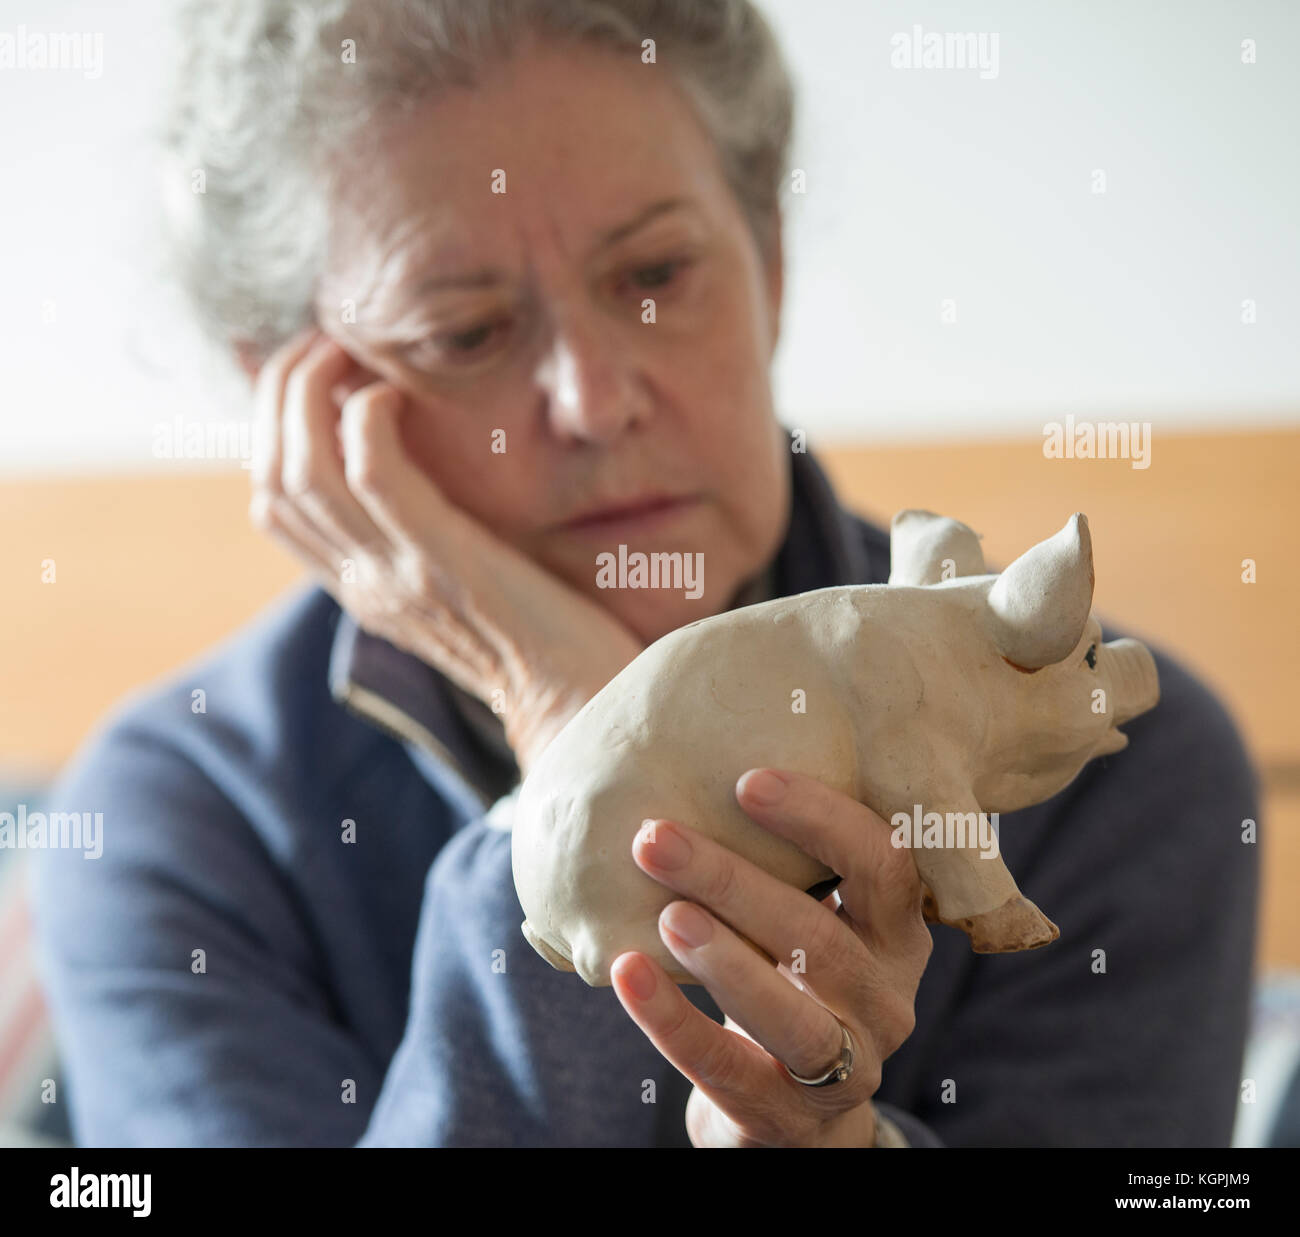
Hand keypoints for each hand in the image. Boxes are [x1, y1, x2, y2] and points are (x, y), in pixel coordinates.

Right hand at [246, 327, 643, 773]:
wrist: (586, 708)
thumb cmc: (547, 637)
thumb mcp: (468, 579)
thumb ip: (432, 533)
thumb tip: (425, 470)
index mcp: (365, 586)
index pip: (272, 501)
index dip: (274, 423)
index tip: (317, 368)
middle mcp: (364, 583)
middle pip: (270, 476)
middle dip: (281, 392)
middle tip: (326, 338)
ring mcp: (397, 575)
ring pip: (300, 470)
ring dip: (309, 391)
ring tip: (348, 347)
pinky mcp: (444, 564)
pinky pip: (373, 476)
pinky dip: (367, 421)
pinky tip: (395, 391)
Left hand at [610, 768, 932, 1146]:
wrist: (793, 1111)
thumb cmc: (788, 975)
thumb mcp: (807, 916)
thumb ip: (782, 857)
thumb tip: (686, 742)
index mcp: (898, 933)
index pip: (885, 864)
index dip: (821, 819)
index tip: (746, 779)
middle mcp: (888, 999)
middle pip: (818, 936)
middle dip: (732, 881)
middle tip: (654, 836)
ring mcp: (849, 1066)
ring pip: (792, 1014)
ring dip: (724, 959)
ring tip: (664, 914)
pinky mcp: (790, 1118)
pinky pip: (730, 1069)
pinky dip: (673, 1022)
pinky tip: (627, 973)